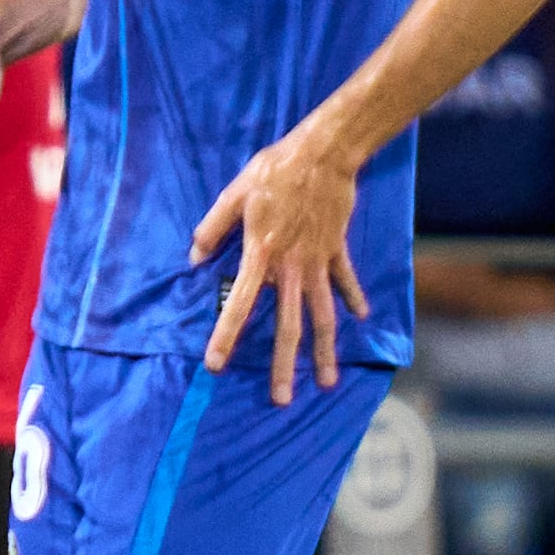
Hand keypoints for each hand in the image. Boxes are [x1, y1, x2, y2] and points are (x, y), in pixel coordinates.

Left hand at [191, 125, 366, 402]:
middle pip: (289, 326)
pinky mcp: (337, 250)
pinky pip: (346, 281)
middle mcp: (292, 267)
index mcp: (260, 256)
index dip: (226, 337)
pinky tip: (360, 319)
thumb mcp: (233, 195)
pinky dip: (352, 299)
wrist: (324, 154)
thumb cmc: (274, 172)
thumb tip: (194, 258)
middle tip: (282, 399)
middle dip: (285, 366)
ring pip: (323, 316)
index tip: (216, 365)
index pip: (239, 305)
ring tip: (327, 381)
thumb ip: (213, 228)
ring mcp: (318, 262)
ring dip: (325, 350)